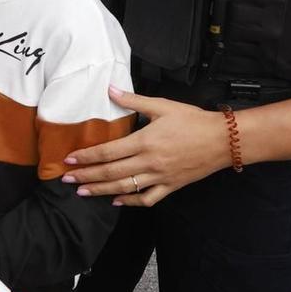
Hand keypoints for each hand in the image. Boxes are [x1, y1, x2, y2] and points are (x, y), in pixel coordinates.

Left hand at [59, 91, 232, 204]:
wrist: (222, 140)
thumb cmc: (193, 120)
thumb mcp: (162, 106)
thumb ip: (133, 100)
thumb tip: (109, 89)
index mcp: (145, 141)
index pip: (108, 151)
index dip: (87, 157)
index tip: (70, 160)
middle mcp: (149, 162)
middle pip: (111, 172)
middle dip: (87, 176)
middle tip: (67, 179)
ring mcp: (160, 177)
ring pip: (125, 187)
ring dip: (102, 191)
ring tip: (83, 192)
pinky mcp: (171, 186)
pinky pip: (148, 198)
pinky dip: (131, 202)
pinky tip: (117, 202)